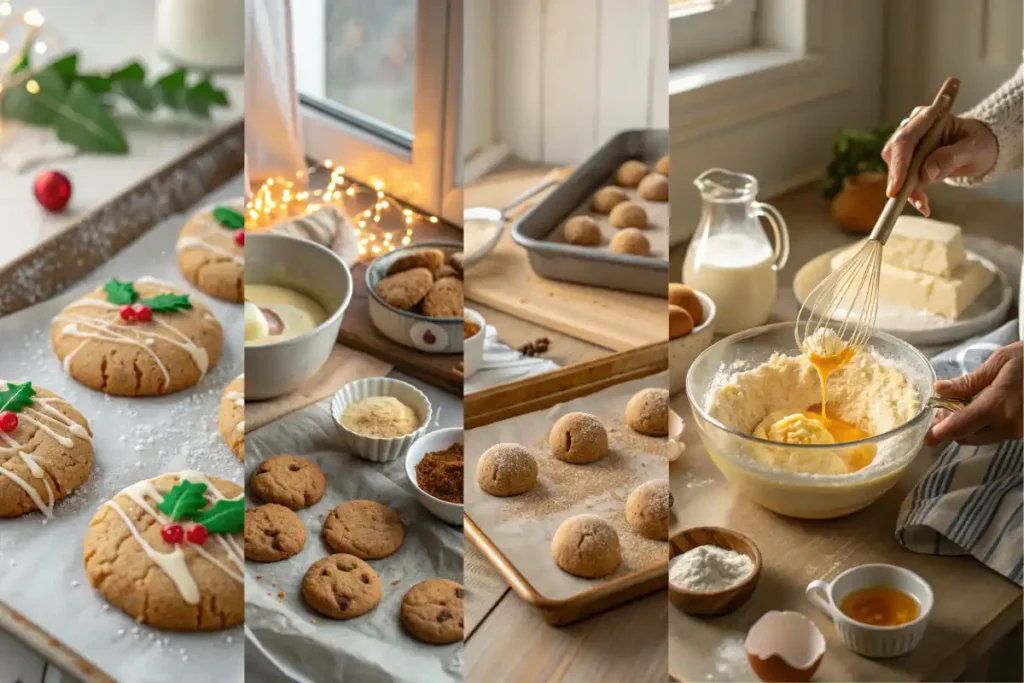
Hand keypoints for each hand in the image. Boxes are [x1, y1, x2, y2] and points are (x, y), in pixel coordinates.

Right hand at [881, 106, 998, 216]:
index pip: (905, 139)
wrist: (980, 149)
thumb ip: (951, 157)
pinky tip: (924, 205)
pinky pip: (904, 180)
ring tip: (923, 205)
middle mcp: (913, 129)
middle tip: (906, 199)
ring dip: (906, 190)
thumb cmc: (980, 143)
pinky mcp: (910, 162)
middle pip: (894, 154)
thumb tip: (928, 173)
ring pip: (896, 170)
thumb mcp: (973, 149)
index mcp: (927, 118)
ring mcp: (910, 146)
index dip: (899, 163)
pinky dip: (912, 194)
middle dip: (899, 179)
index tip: (897, 186)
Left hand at [925, 342, 1022, 446]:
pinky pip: (996, 434)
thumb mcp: (1000, 362)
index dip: (940, 433)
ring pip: (981, 438)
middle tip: (942, 409)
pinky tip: (980, 409)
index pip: (960, 426)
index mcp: (999, 406)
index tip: (927, 437)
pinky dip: (983, 426)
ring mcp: (1019, 432)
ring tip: (961, 406)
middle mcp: (1009, 426)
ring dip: (967, 428)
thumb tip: (940, 390)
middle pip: (967, 437)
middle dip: (951, 428)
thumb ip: (968, 382)